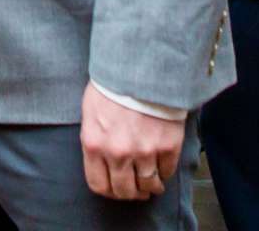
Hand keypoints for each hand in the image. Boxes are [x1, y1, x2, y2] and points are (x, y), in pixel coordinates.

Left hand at [81, 84, 180, 200]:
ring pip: (148, 185)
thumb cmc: (113, 85)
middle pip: (124, 191)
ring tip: (153, 182)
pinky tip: (163, 165)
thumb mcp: (91, 112)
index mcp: (94, 144)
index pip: (99, 185)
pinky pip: (167, 172)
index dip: (109, 190)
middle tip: (137, 189)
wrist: (143, 67)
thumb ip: (95, 139)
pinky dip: (165, 172)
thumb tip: (101, 161)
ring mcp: (144, 152)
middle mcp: (117, 153)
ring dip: (151, 187)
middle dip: (131, 193)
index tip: (116, 188)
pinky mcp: (168, 147)